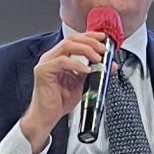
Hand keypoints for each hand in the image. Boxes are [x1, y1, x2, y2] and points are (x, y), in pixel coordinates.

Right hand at [19, 28, 109, 150]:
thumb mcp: (82, 84)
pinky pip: (62, 61)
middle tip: (103, 49)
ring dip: (86, 49)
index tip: (103, 39)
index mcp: (59, 57)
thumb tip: (110, 65)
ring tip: (98, 58)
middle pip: (72, 39)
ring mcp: (46, 63)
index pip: (75, 40)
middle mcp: (51, 57)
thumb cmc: (60, 101)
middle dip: (90, 42)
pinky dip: (76, 64)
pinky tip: (86, 70)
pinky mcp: (43, 71)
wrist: (47, 117)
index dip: (90, 37)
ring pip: (67, 46)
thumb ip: (94, 72)